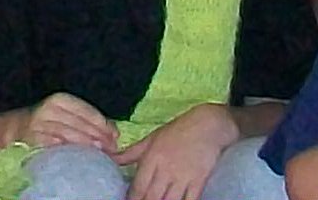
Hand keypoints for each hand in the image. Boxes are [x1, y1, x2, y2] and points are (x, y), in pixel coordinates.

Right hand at [18, 93, 118, 152]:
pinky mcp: (32, 138)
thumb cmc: (48, 122)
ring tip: (99, 154)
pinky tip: (77, 156)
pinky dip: (66, 150)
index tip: (115, 137)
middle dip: (97, 136)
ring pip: (67, 134)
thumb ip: (89, 120)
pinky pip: (52, 145)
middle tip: (111, 149)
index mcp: (60, 100)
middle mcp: (49, 108)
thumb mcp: (67, 114)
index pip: (86, 110)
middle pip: (79, 123)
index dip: (102, 123)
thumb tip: (114, 132)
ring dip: (85, 144)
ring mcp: (39, 123)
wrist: (15, 128)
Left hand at [118, 104, 235, 199]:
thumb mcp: (151, 139)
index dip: (131, 199)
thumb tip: (109, 158)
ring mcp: (183, 177)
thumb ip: (130, 153)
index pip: (138, 187)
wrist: (209, 125)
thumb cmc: (177, 131)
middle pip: (151, 198)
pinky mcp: (199, 182)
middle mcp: (166, 170)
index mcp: (152, 158)